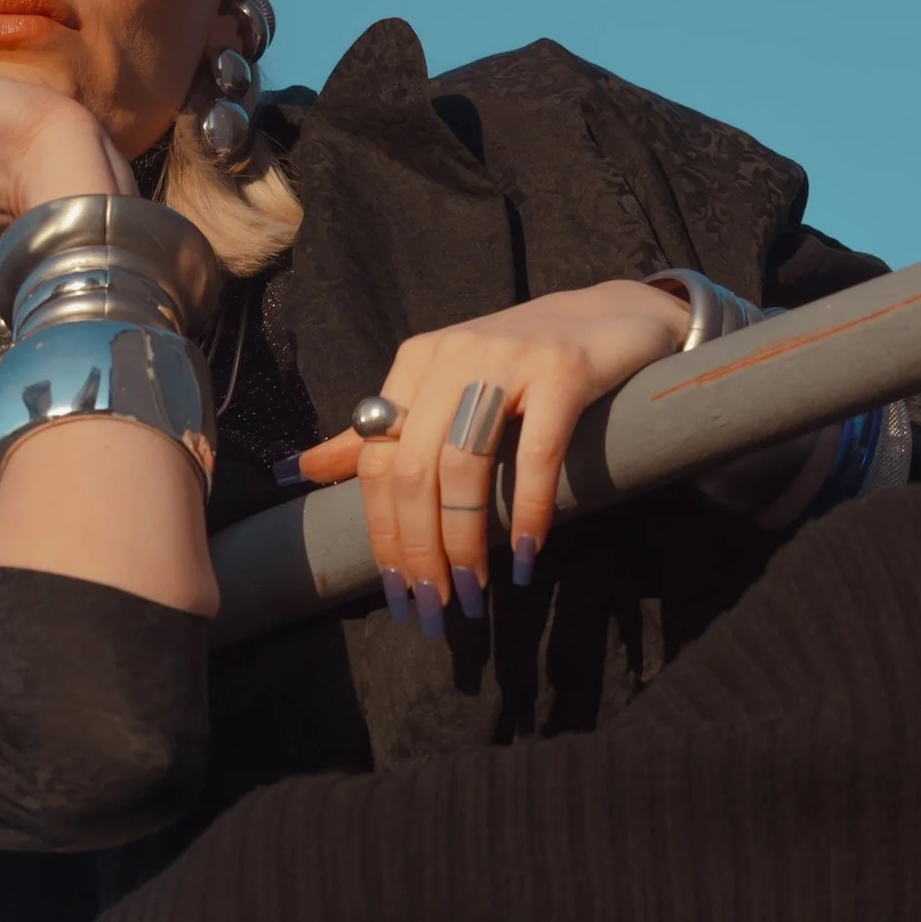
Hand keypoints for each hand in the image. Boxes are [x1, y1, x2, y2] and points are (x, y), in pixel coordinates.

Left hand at [285, 283, 689, 626]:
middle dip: (419, 549)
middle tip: (434, 605)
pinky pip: (536, 454)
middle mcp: (452, 355)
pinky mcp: (563, 371)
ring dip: (466, 540)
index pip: (377, 459)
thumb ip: (382, 429)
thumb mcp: (446, 387)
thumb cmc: (524, 363)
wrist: (614, 316)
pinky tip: (527, 555)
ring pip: (465, 465)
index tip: (396, 589)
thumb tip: (306, 468)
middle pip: (415, 469)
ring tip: (473, 592)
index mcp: (415, 361)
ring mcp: (508, 359)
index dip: (383, 532)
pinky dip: (529, 511)